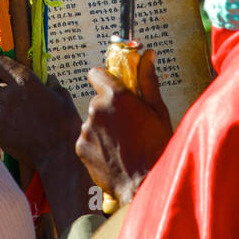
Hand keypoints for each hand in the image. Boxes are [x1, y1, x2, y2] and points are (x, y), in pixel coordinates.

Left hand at [0, 55, 81, 168]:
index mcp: (25, 80)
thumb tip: (48, 79)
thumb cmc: (65, 124)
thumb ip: (52, 84)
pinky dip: (5, 129)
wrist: (59, 154)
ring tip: (22, 122)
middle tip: (12, 100)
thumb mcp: (63, 98)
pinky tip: (21, 134)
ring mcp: (2, 115)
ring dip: (4, 113)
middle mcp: (9, 95)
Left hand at [75, 49, 172, 204]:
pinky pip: (87, 138)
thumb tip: (147, 54)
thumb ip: (147, 79)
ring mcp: (86, 129)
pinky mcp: (80, 147)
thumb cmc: (156, 146)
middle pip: (97, 100)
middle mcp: (96, 109)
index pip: (96, 73)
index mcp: (116, 96)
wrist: (144, 183)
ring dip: (103, 127)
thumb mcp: (157, 110)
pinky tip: (113, 154)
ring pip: (92, 120)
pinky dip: (97, 144)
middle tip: (128, 123)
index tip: (114, 87)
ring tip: (123, 143)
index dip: (105, 79)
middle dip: (109, 108)